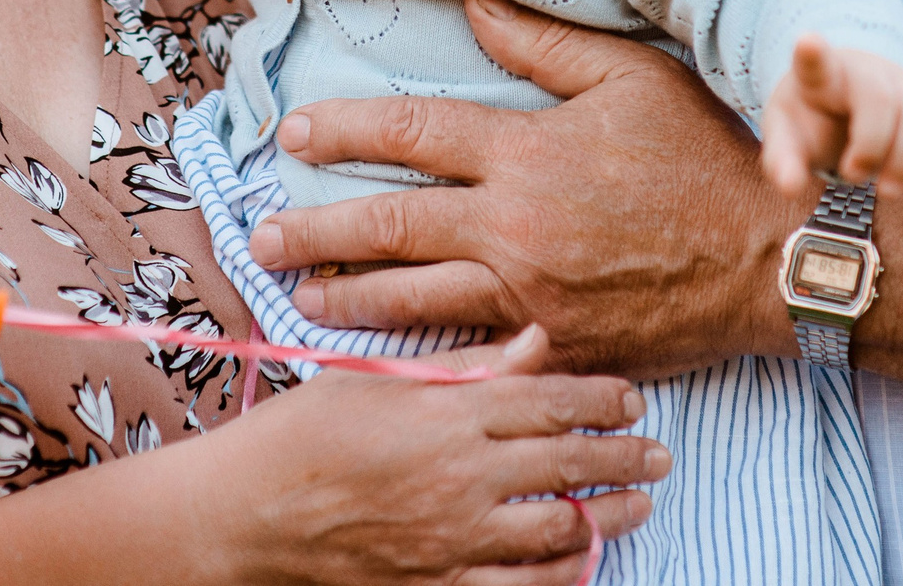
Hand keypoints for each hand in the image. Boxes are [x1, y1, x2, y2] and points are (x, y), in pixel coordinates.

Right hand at [198, 324, 666, 585]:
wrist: (244, 516)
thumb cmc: (302, 437)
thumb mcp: (382, 380)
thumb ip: (467, 366)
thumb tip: (536, 340)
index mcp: (449, 416)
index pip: (551, 400)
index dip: (603, 398)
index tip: (632, 396)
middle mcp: (462, 478)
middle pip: (568, 465)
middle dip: (624, 456)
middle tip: (658, 451)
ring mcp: (453, 539)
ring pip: (559, 530)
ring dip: (608, 516)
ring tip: (638, 503)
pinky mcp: (437, 585)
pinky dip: (560, 574)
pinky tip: (583, 560)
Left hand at [247, 0, 803, 376]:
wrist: (769, 257)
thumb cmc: (704, 157)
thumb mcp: (631, 78)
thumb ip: (544, 45)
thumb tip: (474, 8)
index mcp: (525, 153)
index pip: (410, 134)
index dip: (344, 129)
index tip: (291, 133)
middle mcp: (515, 228)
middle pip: (389, 228)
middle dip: (317, 231)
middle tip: (262, 237)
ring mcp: (531, 296)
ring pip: (417, 301)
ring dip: (352, 300)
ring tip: (306, 298)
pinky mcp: (555, 346)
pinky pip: (472, 354)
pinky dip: (423, 355)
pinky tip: (389, 356)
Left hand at [758, 33, 902, 195]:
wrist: (838, 98)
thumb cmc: (808, 115)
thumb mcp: (783, 134)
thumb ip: (780, 159)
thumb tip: (789, 187)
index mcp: (822, 75)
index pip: (817, 61)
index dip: (813, 53)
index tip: (808, 41)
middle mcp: (867, 72)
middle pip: (880, 98)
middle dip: (871, 143)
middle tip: (852, 175)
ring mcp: (901, 87)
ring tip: (886, 190)